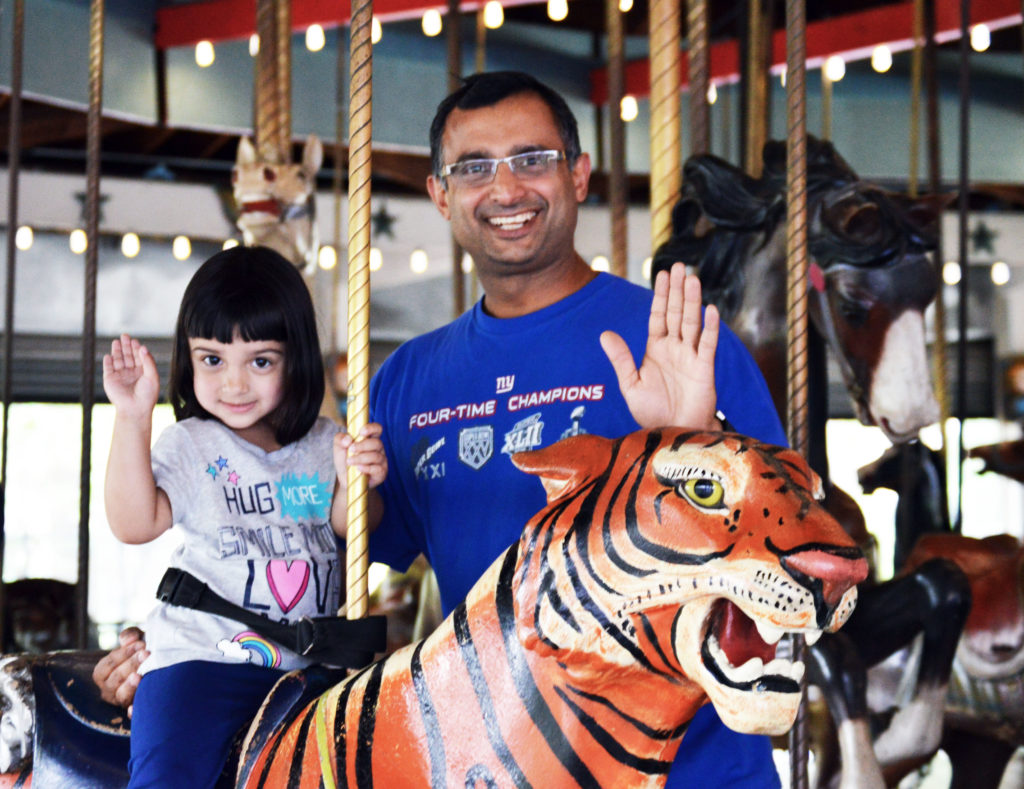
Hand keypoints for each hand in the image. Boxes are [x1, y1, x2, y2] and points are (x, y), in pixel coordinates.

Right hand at [92, 626, 147, 714]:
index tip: (140, 644)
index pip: (106, 666)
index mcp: (104, 673)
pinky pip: (130, 714)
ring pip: (120, 695)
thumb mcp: (136, 641)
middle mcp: (109, 690)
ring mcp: (121, 701)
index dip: (122, 654)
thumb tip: (130, 638)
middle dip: (130, 665)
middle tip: (146, 654)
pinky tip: (135, 707)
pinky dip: (132, 711)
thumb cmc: (143, 652)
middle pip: (114, 680)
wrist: (160, 665)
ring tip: (141, 675)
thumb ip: (130, 636)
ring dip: (130, 685)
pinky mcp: (134, 709)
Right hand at [102, 334, 159, 419]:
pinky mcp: (110, 380)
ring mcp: (120, 376)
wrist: (135, 408)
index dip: (137, 348)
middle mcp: (131, 373)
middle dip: (126, 346)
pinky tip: (109, 355)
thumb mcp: (152, 376)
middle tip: (125, 336)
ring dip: (117, 351)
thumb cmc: (147, 394)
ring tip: (116, 341)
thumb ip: (148, 361)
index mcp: (143, 372)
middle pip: (128, 356)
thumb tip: (143, 347)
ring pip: (118, 360)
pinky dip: (108, 361)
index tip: (135, 341)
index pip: (139, 357)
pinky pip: (108, 368)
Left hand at [334, 422, 387, 488]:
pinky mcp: (381, 472)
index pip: (377, 429)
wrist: (346, 480)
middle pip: (377, 443)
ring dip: (361, 458)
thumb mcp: (338, 448)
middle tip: (351, 449)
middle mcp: (378, 448)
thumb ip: (340, 439)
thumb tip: (348, 439)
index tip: (361, 432)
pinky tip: (358, 468)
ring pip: (376, 456)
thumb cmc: (345, 461)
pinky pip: (377, 469)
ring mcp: (381, 460)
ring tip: (349, 462)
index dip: (371, 428)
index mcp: (370, 438)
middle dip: (362, 445)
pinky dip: (366, 468)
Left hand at [600, 263, 719, 429]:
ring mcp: (691, 357)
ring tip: (692, 279)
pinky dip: (710, 328)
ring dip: (692, 301)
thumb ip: (621, 359)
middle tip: (679, 266)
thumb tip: (604, 334)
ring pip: (691, 323)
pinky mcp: (704, 369)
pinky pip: (708, 345)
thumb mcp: (631, 385)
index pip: (658, 316)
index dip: (660, 295)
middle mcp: (675, 348)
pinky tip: (709, 310)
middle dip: (677, 290)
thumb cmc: (653, 412)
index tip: (661, 274)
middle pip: (676, 313)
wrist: (672, 433)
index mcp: (657, 349)